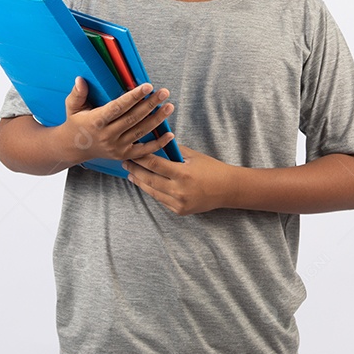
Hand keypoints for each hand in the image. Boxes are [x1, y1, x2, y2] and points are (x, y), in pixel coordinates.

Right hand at [60, 77, 174, 163]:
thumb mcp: (72, 107)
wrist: (73, 148)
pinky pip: (144, 150)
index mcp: (96, 121)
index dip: (134, 97)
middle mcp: (107, 135)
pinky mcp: (123, 155)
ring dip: (157, 119)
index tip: (147, 86)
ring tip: (169, 106)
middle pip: (133, 118)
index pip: (118, 107)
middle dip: (150, 105)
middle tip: (164, 92)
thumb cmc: (75, 122)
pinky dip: (158, 144)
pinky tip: (170, 134)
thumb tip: (80, 79)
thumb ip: (77, 93)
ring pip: (140, 132)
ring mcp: (117, 147)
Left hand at [122, 143, 236, 215]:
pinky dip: (153, 191)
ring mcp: (179, 203)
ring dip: (140, 182)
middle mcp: (179, 190)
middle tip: (125, 162)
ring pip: (153, 192)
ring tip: (131, 174)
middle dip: (135, 170)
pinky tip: (146, 184)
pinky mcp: (180, 211)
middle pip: (149, 179)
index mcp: (183, 174)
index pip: (155, 164)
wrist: (228, 189)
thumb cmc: (212, 169)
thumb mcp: (193, 156)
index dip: (141, 157)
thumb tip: (156, 143)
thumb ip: (174, 150)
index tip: (131, 151)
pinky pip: (161, 200)